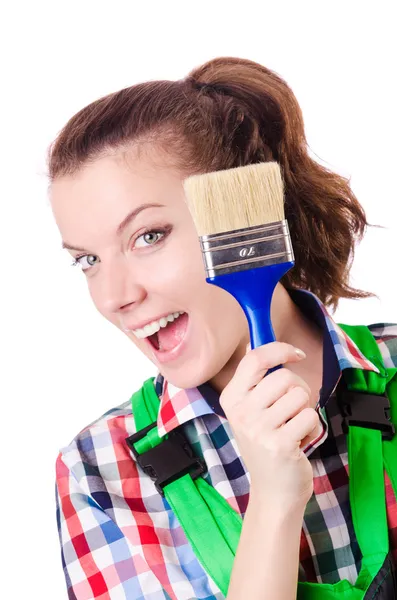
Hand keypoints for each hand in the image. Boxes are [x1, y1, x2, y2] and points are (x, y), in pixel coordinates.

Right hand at [220, 342, 321, 508]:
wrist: (273, 492)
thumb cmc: (267, 445)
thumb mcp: (253, 411)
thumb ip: (257, 380)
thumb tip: (262, 344)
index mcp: (231, 399)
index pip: (254, 359)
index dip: (279, 349)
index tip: (296, 354)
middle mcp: (241, 413)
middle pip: (283, 376)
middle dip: (299, 389)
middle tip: (294, 409)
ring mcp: (258, 429)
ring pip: (300, 395)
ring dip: (306, 410)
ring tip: (294, 427)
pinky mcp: (279, 444)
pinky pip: (310, 417)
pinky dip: (313, 428)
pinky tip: (300, 442)